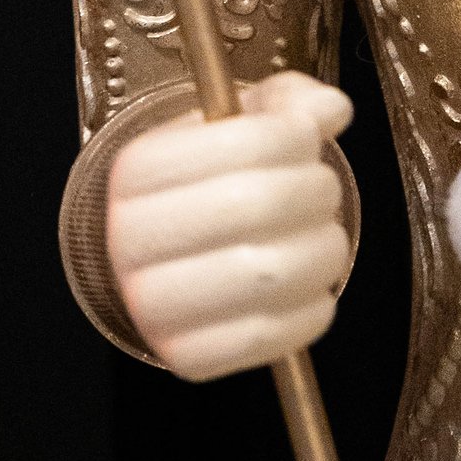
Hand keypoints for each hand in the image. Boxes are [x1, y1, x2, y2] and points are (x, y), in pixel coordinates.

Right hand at [106, 71, 353, 380]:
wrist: (171, 261)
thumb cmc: (214, 179)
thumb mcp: (242, 121)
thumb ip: (289, 101)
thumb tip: (331, 110)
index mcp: (138, 168)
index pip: (243, 142)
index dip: (297, 137)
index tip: (306, 140)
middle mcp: (130, 239)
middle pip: (259, 205)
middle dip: (316, 192)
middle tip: (322, 191)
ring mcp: (152, 308)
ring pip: (272, 273)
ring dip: (323, 249)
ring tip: (322, 236)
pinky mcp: (186, 359)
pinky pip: (273, 335)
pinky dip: (313, 306)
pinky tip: (309, 285)